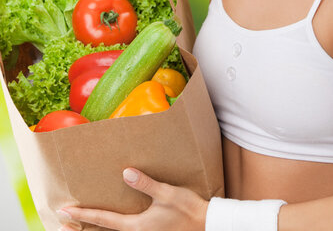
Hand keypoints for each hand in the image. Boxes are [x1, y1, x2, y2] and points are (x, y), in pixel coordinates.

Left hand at [57, 167, 208, 230]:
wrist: (206, 225)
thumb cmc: (187, 210)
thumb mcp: (167, 194)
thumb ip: (146, 184)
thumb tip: (126, 173)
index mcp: (136, 226)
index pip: (103, 219)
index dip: (83, 214)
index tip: (65, 210)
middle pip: (102, 230)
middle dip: (81, 226)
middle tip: (62, 221)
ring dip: (94, 226)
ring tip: (78, 222)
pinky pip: (123, 229)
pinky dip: (109, 225)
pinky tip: (110, 219)